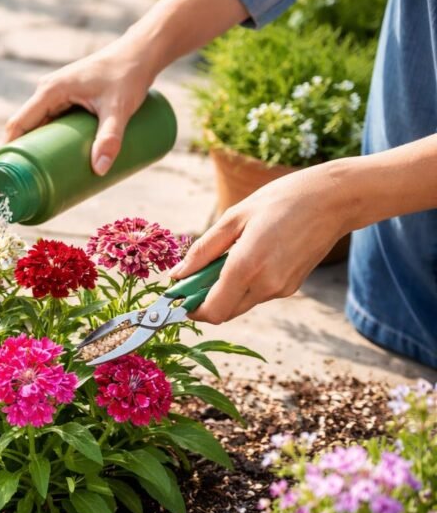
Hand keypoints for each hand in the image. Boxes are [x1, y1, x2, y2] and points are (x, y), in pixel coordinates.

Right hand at [4, 45, 154, 174]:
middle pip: (27, 127)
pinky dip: (50, 138)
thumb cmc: (128, 75)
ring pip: (40, 125)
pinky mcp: (70, 97)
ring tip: (43, 176)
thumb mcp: (118, 108)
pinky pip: (51, 120)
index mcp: (50, 91)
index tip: (10, 173)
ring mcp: (58, 93)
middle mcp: (48, 90)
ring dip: (39, 147)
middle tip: (32, 183)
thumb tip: (101, 170)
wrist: (141, 53)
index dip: (10, 148)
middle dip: (27, 154)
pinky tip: (54, 156)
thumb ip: (110, 138)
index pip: (18, 123)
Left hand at [167, 162, 358, 323]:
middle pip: (224, 312)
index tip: (179, 296)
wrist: (334, 199)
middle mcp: (265, 285)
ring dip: (226, 291)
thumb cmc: (281, 200)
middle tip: (197, 273)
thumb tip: (177, 275)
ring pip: (240, 304)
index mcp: (247, 266)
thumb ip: (203, 250)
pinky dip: (245, 284)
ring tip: (229, 255)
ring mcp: (281, 289)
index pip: (212, 311)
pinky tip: (251, 256)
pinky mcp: (292, 287)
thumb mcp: (234, 217)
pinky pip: (258, 294)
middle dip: (205, 300)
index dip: (191, 309)